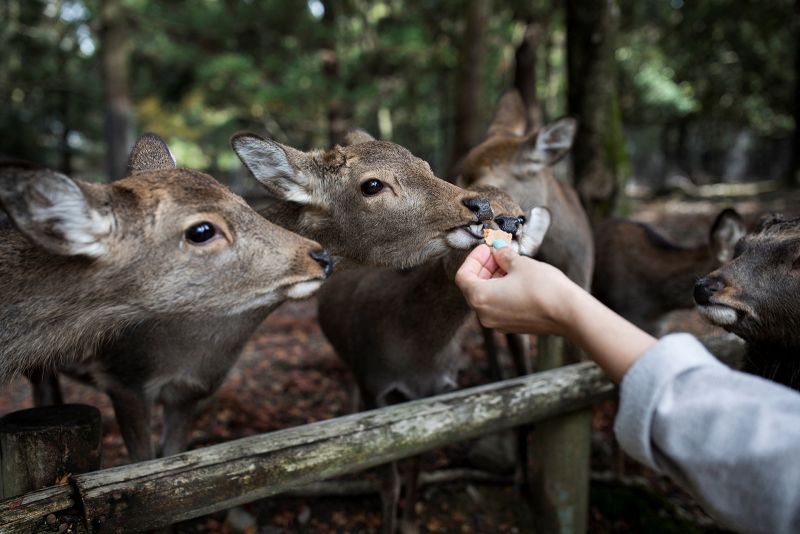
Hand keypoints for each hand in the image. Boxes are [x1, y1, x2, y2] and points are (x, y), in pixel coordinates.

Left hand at [455, 244, 579, 336]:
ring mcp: (497, 323)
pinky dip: (501, 290)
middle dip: (484, 267)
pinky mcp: (511, 326)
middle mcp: (484, 314)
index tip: (486, 248)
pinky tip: (516, 278)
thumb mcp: (520, 263)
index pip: (463, 276)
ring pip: (486, 297)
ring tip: (510, 263)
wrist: (568, 313)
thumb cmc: (543, 288)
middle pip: (473, 287)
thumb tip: (497, 250)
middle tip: (498, 252)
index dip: (473, 258)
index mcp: (480, 298)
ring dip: (493, 278)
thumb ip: (503, 255)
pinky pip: (498, 306)